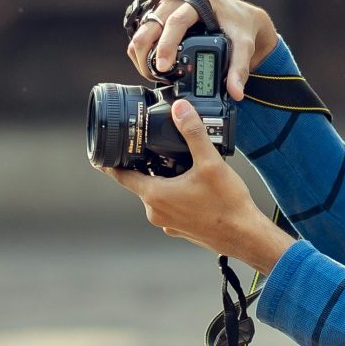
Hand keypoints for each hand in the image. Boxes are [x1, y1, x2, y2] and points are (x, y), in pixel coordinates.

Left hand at [103, 101, 296, 275]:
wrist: (245, 236)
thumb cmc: (227, 205)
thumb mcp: (210, 163)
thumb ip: (193, 133)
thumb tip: (180, 109)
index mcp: (155, 195)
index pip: (122, 176)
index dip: (109, 165)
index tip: (99, 156)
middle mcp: (156, 211)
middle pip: (141, 182)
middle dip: (145, 165)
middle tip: (153, 148)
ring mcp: (167, 222)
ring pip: (157, 194)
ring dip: (162, 179)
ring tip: (179, 164)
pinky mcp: (180, 229)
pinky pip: (170, 207)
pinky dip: (175, 194)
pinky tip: (193, 186)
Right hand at [126, 0, 278, 100]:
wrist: (239, 16)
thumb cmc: (239, 25)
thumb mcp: (244, 45)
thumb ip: (239, 68)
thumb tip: (235, 91)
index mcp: (199, 2)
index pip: (176, 22)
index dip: (166, 45)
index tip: (163, 67)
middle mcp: (179, 2)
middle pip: (151, 24)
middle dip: (146, 52)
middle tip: (153, 75)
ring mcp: (168, 9)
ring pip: (143, 29)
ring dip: (142, 52)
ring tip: (153, 74)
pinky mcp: (162, 18)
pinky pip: (144, 33)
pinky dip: (144, 50)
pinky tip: (152, 66)